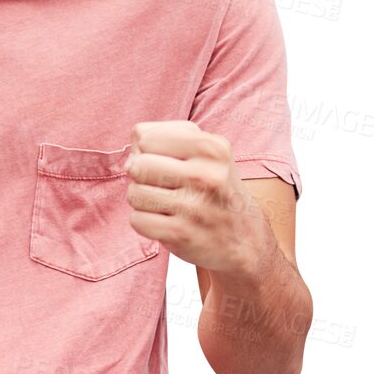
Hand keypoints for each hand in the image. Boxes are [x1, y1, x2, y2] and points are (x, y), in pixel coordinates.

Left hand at [124, 121, 265, 274]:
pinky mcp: (182, 233)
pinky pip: (136, 220)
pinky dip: (145, 222)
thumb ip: (161, 137)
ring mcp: (195, 207)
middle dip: (142, 177)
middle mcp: (206, 175)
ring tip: (167, 204)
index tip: (168, 163)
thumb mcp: (202, 150)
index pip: (144, 137)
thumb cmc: (211, 185)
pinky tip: (167, 221)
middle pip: (136, 166)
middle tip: (165, 186)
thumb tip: (130, 157)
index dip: (148, 151)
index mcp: (211, 147)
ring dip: (143, 201)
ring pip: (134, 193)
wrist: (243, 236)